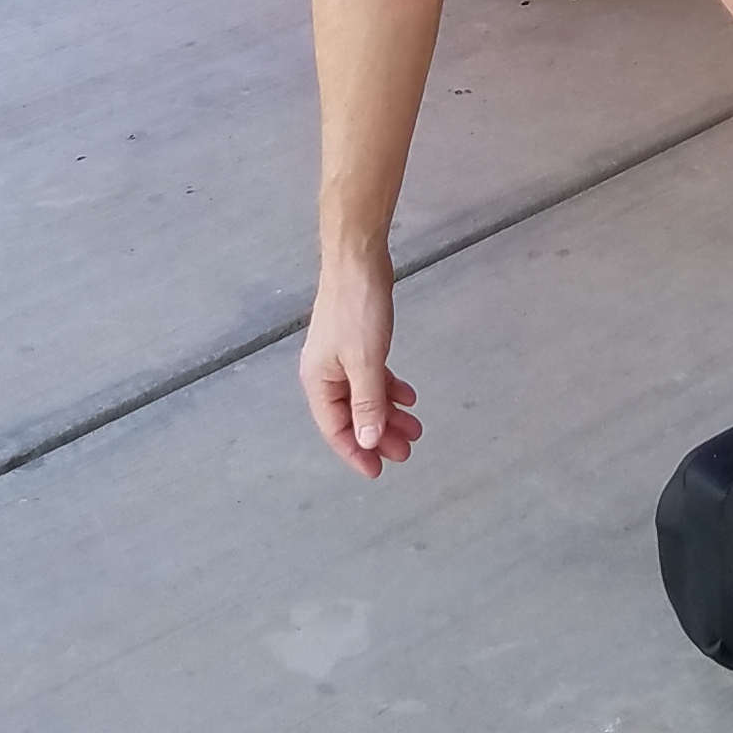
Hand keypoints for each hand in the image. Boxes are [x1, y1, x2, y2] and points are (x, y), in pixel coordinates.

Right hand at [300, 253, 420, 478]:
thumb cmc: (357, 310)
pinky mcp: (358, 344)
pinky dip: (389, 389)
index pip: (335, 429)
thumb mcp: (365, 362)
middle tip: (407, 451)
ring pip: (365, 397)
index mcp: (318, 382)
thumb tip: (368, 442)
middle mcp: (326, 374)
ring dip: (388, 414)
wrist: (359, 261)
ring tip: (415, 428)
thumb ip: (367, 404)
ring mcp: (341, 359)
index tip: (379, 470)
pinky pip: (372, 377)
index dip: (356, 452)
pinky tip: (408, 396)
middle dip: (379, 435)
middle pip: (352, 416)